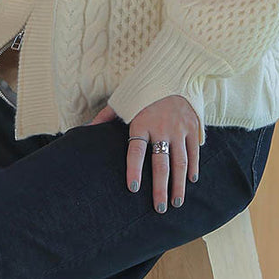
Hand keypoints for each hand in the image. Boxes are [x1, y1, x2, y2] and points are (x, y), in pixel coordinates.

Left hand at [88, 96, 199, 212]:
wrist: (173, 70)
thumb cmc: (143, 89)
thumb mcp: (122, 100)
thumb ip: (105, 117)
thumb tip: (84, 129)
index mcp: (141, 123)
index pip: (136, 151)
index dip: (134, 170)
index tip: (132, 188)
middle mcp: (161, 128)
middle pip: (161, 164)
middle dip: (160, 189)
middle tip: (159, 209)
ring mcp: (179, 128)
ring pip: (180, 162)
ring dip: (179, 184)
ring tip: (176, 202)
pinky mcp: (192, 126)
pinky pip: (193, 151)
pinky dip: (193, 167)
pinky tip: (190, 180)